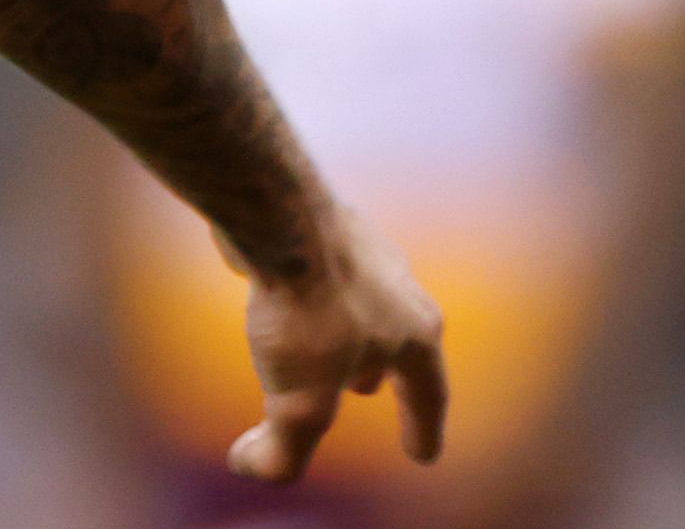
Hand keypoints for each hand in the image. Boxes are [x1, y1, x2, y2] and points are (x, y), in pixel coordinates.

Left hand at [226, 205, 446, 484]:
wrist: (277, 216)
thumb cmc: (305, 309)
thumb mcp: (302, 401)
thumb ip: (287, 448)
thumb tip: (255, 468)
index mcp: (414, 334)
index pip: (429, 395)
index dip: (423, 430)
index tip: (421, 456)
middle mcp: (399, 290)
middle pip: (398, 345)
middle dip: (383, 375)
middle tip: (364, 393)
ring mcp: (362, 253)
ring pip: (360, 305)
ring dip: (346, 333)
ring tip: (321, 348)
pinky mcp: (318, 228)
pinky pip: (317, 276)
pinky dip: (308, 299)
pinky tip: (281, 299)